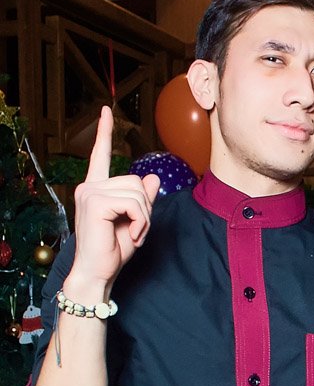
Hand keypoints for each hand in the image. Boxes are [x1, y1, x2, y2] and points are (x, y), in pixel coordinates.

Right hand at [68, 106, 160, 297]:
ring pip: (137, 193)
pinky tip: (131, 236)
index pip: (100, 156)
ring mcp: (89, 193)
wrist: (98, 273)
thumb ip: (143, 200)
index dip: (104, 133)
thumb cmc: (113, 251)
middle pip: (135, 181)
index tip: (106, 111)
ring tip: (133, 235)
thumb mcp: (135, 222)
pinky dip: (141, 222)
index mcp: (96, 188)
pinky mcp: (95, 202)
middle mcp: (89, 186)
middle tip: (137, 231)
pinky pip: (134, 204)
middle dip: (146, 208)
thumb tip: (152, 179)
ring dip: (144, 218)